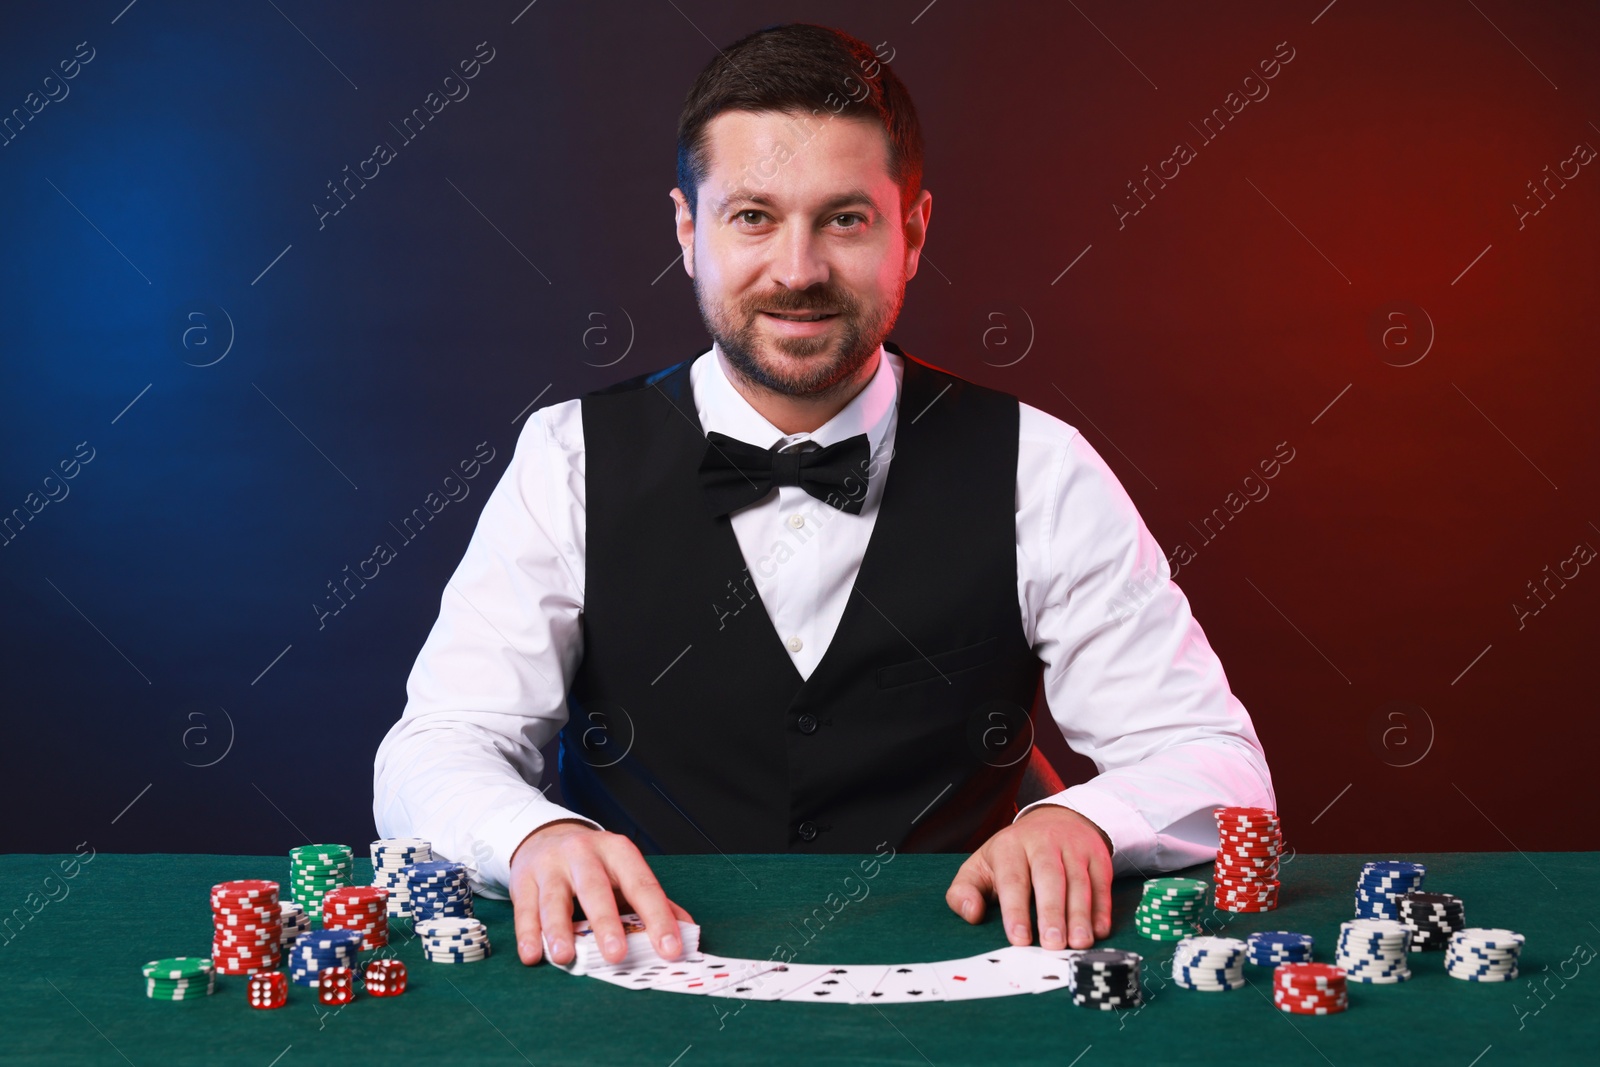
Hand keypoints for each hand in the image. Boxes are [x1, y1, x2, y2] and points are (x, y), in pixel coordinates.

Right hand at [509, 819, 694, 966]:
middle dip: (606, 923)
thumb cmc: (594, 865)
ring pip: (555, 898)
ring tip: (566, 957)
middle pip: (595, 888)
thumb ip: (653, 901)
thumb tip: (688, 931)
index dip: (658, 918)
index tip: (670, 949)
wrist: (545, 836)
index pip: (642, 885)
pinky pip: (526, 908)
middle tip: (617, 955)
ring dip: (559, 929)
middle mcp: (584, 853)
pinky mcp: (524, 879)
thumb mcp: (624, 873)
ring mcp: (552, 865)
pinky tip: (533, 954)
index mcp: (618, 851)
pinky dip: (529, 933)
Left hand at [945, 805, 1112, 950]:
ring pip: (1078, 881)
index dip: (1016, 910)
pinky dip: (1102, 907)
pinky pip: (1102, 882)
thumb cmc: (1012, 856)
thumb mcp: (981, 867)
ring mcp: (1073, 847)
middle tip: (1053, 944)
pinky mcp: (1097, 855)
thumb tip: (972, 914)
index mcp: (1010, 847)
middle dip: (1051, 912)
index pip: (1012, 879)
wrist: (1055, 820)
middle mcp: (1043, 842)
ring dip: (1080, 914)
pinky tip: (1098, 930)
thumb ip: (963, 892)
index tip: (1019, 939)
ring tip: (1078, 943)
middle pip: (1049, 877)